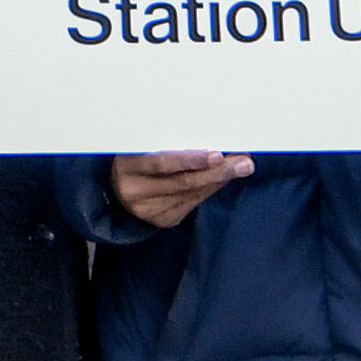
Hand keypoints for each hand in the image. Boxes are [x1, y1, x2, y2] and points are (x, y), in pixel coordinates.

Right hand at [110, 151, 251, 228]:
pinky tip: (222, 178)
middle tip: (243, 162)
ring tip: (240, 166)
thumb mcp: (143, 147)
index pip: (162, 163)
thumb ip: (170, 145)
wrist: (117, 189)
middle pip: (183, 182)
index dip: (191, 159)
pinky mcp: (162, 220)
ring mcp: (148, 210)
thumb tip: (210, 140)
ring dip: (219, 179)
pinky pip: (192, 203)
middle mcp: (135, 191)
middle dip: (217, 171)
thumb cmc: (135, 159)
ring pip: (191, 194)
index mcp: (127, 166)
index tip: (217, 154)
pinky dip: (210, 189)